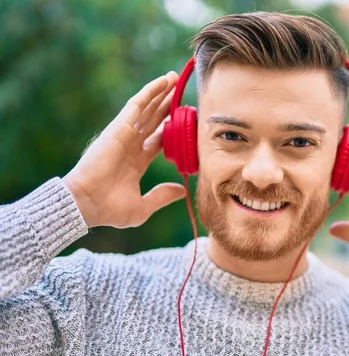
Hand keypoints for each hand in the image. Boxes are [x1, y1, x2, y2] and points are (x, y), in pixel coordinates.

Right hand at [63, 72, 185, 228]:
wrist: (86, 204)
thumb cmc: (108, 210)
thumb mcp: (142, 207)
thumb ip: (162, 196)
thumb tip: (182, 190)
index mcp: (135, 162)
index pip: (157, 140)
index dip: (171, 130)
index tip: (186, 122)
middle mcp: (130, 145)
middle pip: (153, 120)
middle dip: (166, 105)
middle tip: (180, 90)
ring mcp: (124, 135)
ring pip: (146, 108)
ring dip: (160, 92)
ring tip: (173, 77)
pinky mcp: (119, 128)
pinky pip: (137, 105)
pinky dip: (150, 92)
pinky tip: (162, 81)